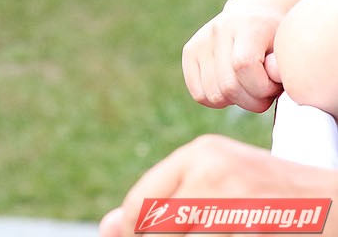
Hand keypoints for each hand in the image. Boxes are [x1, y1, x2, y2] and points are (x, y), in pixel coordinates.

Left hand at [99, 135, 337, 235]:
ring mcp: (233, 199)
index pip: (139, 205)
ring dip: (198, 236)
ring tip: (228, 226)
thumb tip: (107, 228)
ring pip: (180, 234)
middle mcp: (211, 170)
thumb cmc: (276, 200)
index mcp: (199, 155)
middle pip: (155, 225)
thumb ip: (167, 201)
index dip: (130, 232)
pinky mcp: (252, 222)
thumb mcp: (221, 186)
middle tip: (202, 228)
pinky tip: (245, 230)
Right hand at [182, 0, 286, 112]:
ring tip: (249, 88)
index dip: (262, 87)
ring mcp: (201, 40)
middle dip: (253, 100)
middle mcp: (219, 29)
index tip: (275, 85)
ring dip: (236, 102)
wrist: (256, 13)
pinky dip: (218, 100)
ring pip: (213, 95)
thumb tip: (272, 74)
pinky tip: (232, 88)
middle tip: (265, 92)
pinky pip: (199, 94)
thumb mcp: (289, 50)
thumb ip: (283, 65)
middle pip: (227, 86)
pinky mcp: (190, 51)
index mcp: (248, 25)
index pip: (243, 65)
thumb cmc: (279, 40)